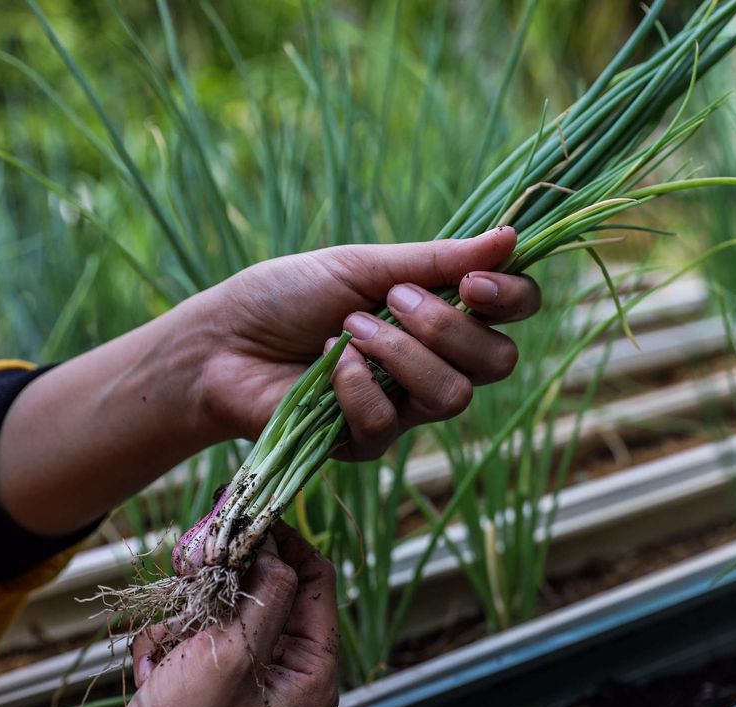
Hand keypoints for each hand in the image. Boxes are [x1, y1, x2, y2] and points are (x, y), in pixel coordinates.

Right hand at [39, 524, 337, 706]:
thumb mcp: (232, 656)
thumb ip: (264, 594)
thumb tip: (277, 548)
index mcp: (311, 673)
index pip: (316, 581)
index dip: (285, 543)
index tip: (250, 513)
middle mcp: (285, 677)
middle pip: (267, 592)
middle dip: (225, 583)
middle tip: (195, 567)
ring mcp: (243, 684)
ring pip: (221, 611)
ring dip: (187, 619)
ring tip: (168, 650)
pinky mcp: (202, 689)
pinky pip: (190, 639)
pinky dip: (166, 646)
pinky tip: (151, 674)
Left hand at [191, 225, 538, 458]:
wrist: (221, 341)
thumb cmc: (288, 295)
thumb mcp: (364, 264)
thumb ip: (437, 259)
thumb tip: (511, 235)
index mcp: (442, 313)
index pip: (514, 313)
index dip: (512, 299)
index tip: (474, 283)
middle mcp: (435, 362)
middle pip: (497, 362)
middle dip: (450, 328)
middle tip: (396, 301)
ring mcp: (406, 407)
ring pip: (453, 396)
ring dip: (401, 355)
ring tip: (349, 329)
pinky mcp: (368, 442)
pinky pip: (391, 421)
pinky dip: (355, 384)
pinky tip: (326, 364)